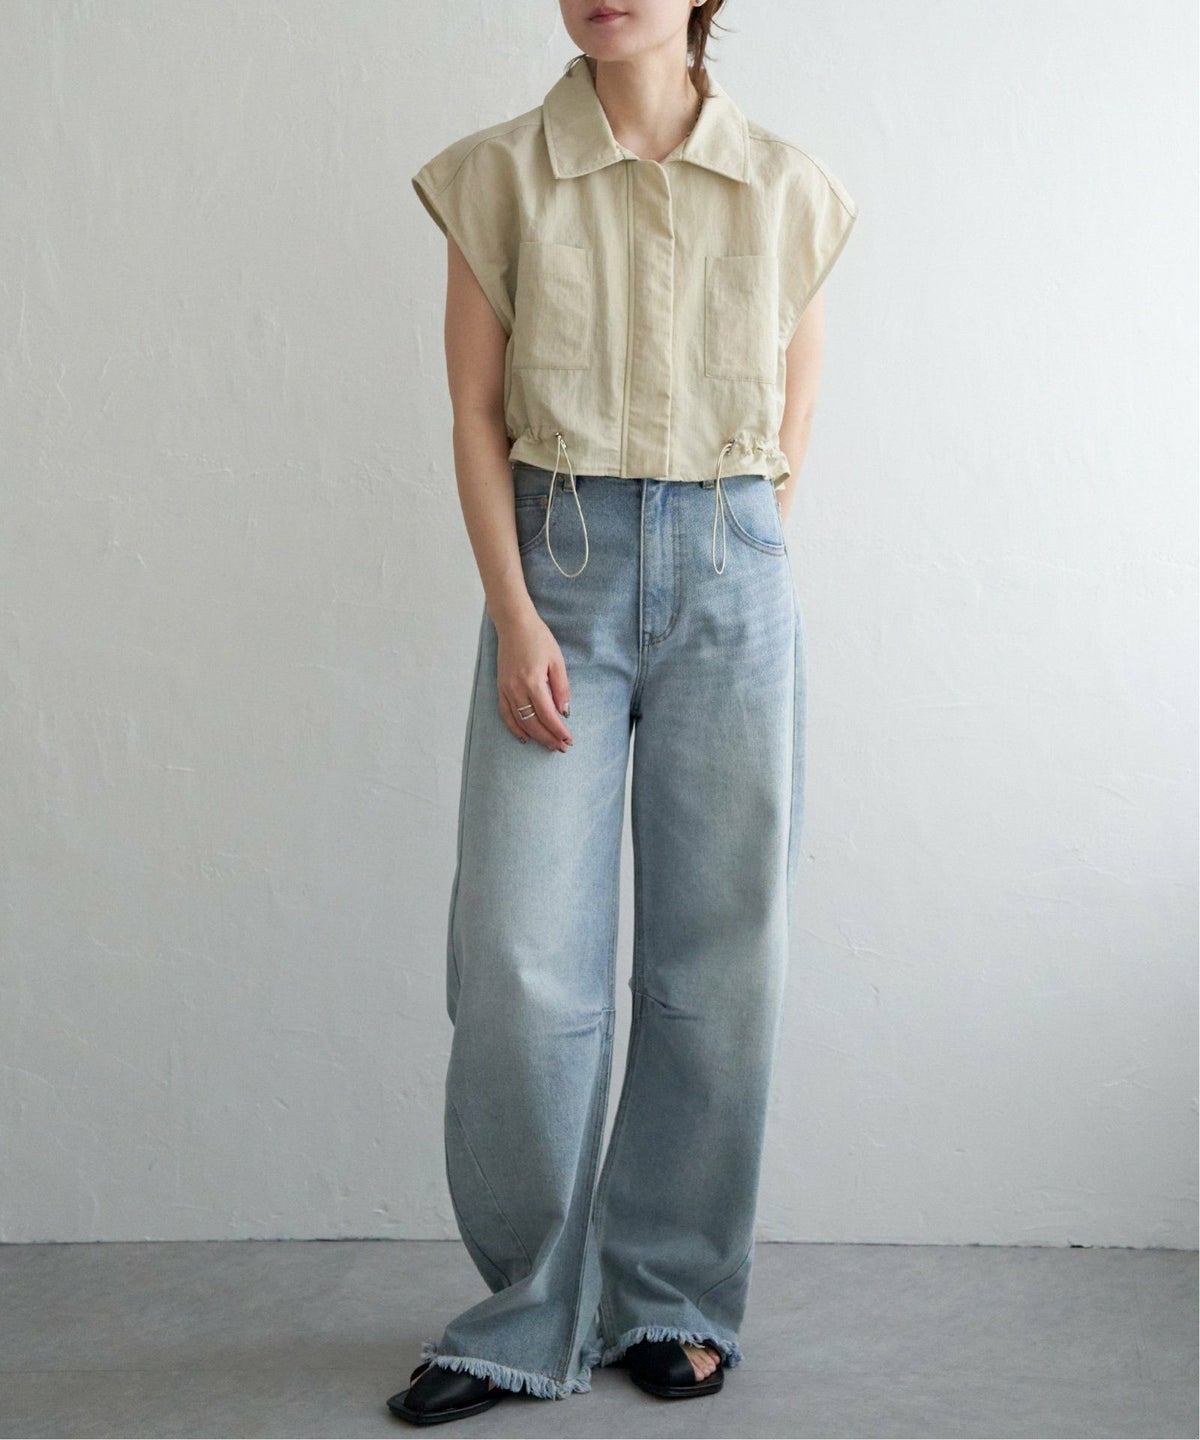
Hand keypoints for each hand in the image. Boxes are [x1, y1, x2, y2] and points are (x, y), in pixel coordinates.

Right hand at [495, 610, 573, 751]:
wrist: (514, 624)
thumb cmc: (538, 639)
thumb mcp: (557, 661)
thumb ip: (561, 688)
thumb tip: (564, 712)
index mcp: (533, 681)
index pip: (547, 715)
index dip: (558, 730)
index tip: (569, 740)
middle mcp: (516, 688)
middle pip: (533, 723)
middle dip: (548, 738)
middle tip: (561, 747)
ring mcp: (506, 689)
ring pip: (519, 721)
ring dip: (535, 736)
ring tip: (548, 745)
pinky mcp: (500, 687)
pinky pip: (505, 713)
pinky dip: (514, 728)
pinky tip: (524, 736)